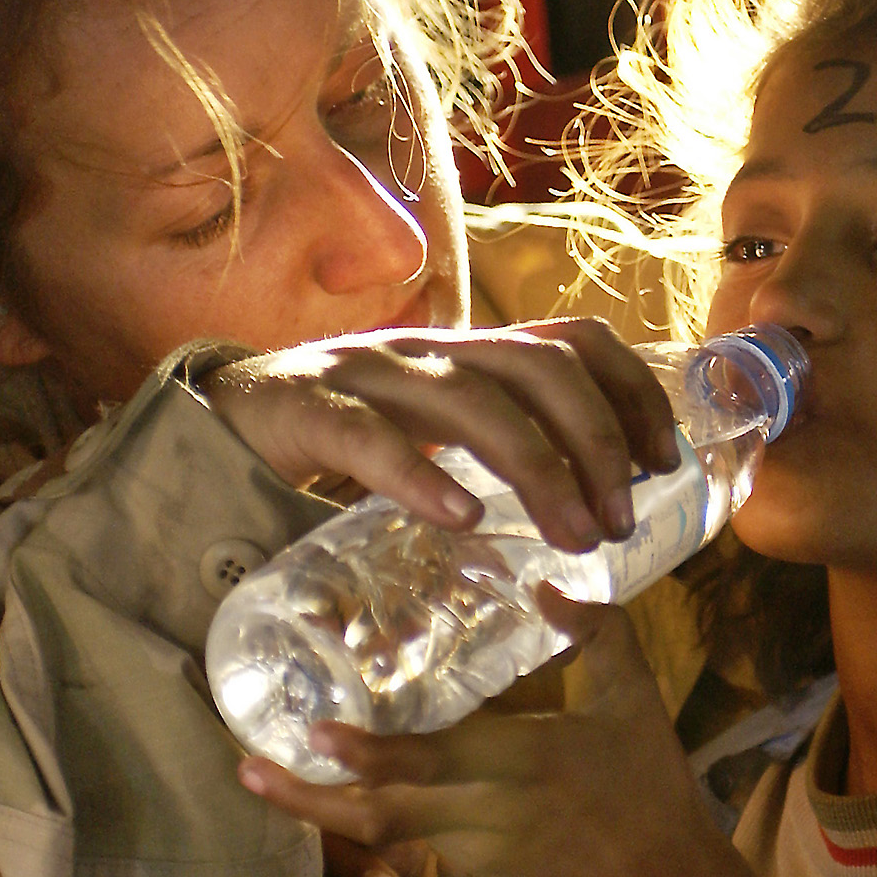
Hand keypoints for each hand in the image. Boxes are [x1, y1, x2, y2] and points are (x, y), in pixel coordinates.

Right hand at [201, 319, 680, 553]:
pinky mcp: (302, 408)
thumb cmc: (339, 441)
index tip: (664, 461)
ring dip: (537, 468)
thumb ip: (494, 451)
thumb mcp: (433, 435)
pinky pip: (366, 435)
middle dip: (596, 442)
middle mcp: (428, 350)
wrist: (212, 421)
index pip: (573, 341)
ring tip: (570, 536)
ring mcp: (366, 373)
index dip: (631, 392)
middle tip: (617, 523)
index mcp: (467, 354)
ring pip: (470, 398)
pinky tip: (460, 517)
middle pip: (539, 367)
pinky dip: (418, 475)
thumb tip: (590, 511)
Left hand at [240, 588, 775, 876]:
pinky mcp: (478, 874)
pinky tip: (331, 799)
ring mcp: (476, 851)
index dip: (370, 754)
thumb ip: (598, 633)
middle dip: (312, 797)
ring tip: (262, 785)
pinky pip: (410, 847)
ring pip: (384, 836)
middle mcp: (484, 813)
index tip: (316, 733)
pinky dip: (365, 825)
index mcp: (521, 763)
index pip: (431, 761)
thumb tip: (547, 584)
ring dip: (321, 815)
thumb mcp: (635, 699)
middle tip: (248, 770)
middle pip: (382, 814)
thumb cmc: (650, 787)